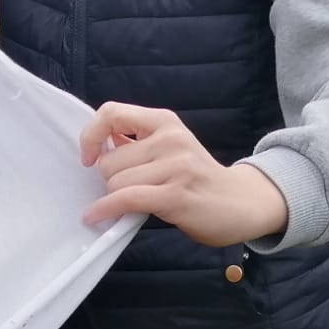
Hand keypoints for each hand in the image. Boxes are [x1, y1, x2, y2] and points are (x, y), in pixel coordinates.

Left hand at [78, 102, 289, 245]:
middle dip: (109, 179)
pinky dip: (105, 210)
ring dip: (116, 198)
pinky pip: (125, 200)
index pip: (111, 112)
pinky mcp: (175, 195)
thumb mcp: (171, 147)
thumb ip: (137, 142)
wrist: (240, 203)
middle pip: (109, 160)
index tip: (88, 157)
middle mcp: (170, 138)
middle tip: (129, 189)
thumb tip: (96, 145)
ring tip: (137, 202)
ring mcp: (175, 166)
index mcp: (165, 121)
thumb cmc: (198, 178)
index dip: (91, 135)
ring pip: (115, 182)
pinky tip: (95, 216)